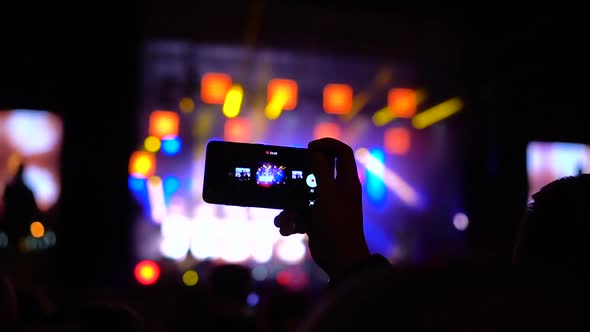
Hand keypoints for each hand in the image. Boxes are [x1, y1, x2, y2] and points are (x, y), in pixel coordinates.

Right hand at [274, 138, 369, 280]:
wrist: (339, 259)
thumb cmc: (337, 225)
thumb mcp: (328, 195)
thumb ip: (322, 171)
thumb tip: (317, 153)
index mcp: (347, 182)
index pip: (342, 153)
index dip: (328, 145)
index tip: (309, 147)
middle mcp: (338, 191)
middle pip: (319, 172)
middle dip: (301, 177)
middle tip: (290, 176)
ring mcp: (326, 206)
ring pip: (304, 195)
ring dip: (291, 206)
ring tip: (288, 218)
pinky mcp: (316, 220)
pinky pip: (299, 213)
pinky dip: (292, 220)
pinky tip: (288, 229)